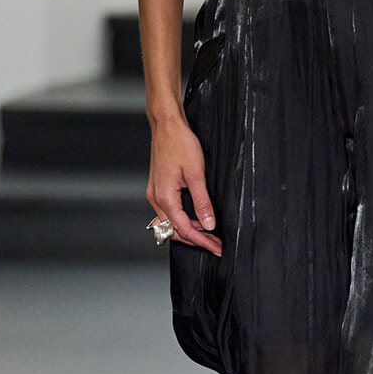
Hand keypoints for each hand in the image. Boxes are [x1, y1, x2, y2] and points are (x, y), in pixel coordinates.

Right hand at [147, 113, 221, 254]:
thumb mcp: (196, 174)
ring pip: (171, 223)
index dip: (202, 241)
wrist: (167, 125)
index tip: (216, 248)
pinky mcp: (158, 188)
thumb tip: (208, 224)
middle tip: (215, 244)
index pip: (184, 230)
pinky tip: (195, 219)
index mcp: (164, 197)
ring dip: (189, 230)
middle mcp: (156, 199)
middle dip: (196, 240)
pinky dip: (182, 219)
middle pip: (174, 231)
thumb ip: (202, 201)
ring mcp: (155, 193)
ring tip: (208, 234)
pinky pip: (169, 212)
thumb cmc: (180, 144)